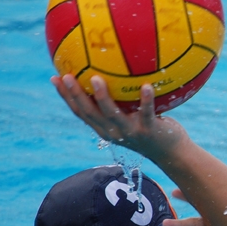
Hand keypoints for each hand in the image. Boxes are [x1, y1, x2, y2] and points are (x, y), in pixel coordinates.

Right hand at [51, 74, 187, 160]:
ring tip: (96, 78)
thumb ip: (122, 100)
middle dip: (75, 95)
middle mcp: (114, 132)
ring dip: (102, 97)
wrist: (172, 154)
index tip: (55, 78)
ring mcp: (130, 132)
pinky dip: (146, 99)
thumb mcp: (132, 115)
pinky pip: (146, 112)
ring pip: (112, 114)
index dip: (66, 97)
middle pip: (89, 113)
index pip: (80, 112)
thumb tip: (114, 72)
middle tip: (66, 76)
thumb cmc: (152, 129)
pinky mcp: (148, 131)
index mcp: (105, 128)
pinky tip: (147, 85)